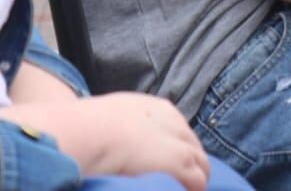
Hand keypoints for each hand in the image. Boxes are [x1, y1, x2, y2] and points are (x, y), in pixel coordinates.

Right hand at [82, 94, 208, 189]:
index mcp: (157, 109)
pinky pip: (198, 179)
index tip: (170, 161)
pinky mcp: (179, 162)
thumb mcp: (114, 117)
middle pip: (193, 144)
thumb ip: (124, 126)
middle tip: (184, 182)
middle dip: (192, 162)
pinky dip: (195, 189)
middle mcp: (173, 121)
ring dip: (196, 178)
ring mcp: (178, 141)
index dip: (176, 147)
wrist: (91, 131)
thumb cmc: (89, 128)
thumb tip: (118, 139)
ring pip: (201, 162)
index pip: (179, 129)